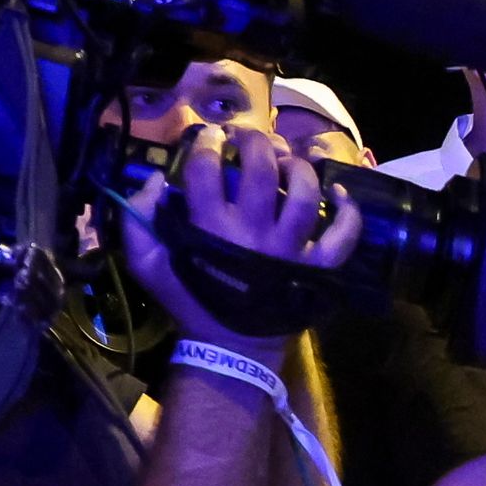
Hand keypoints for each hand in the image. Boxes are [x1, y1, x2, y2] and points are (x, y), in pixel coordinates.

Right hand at [115, 124, 361, 354]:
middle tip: (248, 138)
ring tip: (287, 160)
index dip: (207, 142)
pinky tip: (340, 194)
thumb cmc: (190, 300)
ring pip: (304, 194)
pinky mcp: (316, 267)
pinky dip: (348, 214)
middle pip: (262, 169)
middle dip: (255, 141)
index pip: (207, 167)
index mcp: (210, 228)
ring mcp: (290, 249)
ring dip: (298, 168)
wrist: (230, 347)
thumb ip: (137, 222)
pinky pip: (343, 237)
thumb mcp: (148, 266)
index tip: (210, 137)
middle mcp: (254, 232)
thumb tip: (153, 180)